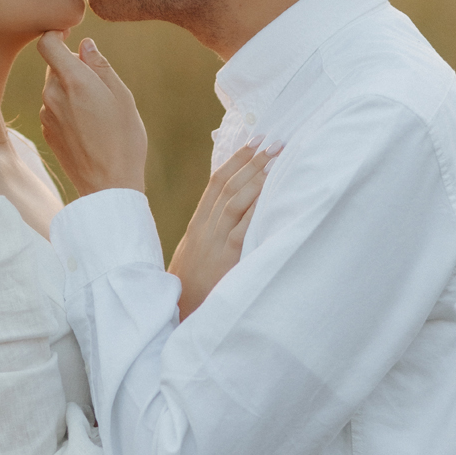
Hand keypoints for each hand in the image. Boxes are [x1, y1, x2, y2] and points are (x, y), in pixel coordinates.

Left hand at [37, 34, 146, 195]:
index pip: (47, 43)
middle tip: (99, 82)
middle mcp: (53, 95)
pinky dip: (67, 108)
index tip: (70, 34)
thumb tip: (85, 45)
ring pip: (54, 88)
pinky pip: (54, 108)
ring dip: (70, 89)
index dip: (56, 33)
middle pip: (54, 66)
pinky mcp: (47, 132)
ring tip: (98, 110)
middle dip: (72, 66)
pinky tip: (88, 126)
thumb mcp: (122, 96)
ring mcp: (47, 115)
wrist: (108, 185)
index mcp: (73, 81)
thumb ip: (100, 66)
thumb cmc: (124, 140)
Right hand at [168, 141, 281, 319]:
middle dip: (253, 161)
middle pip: (229, 185)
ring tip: (278, 158)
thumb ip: (212, 234)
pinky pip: (242, 227)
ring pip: (236, 200)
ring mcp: (214, 242)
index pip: (216, 183)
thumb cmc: (189, 289)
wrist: (177, 313)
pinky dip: (256, 207)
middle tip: (275, 141)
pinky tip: (272, 193)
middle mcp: (205, 228)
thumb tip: (232, 216)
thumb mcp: (196, 255)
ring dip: (257, 176)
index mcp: (197, 225)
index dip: (237, 160)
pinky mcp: (225, 258)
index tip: (254, 142)